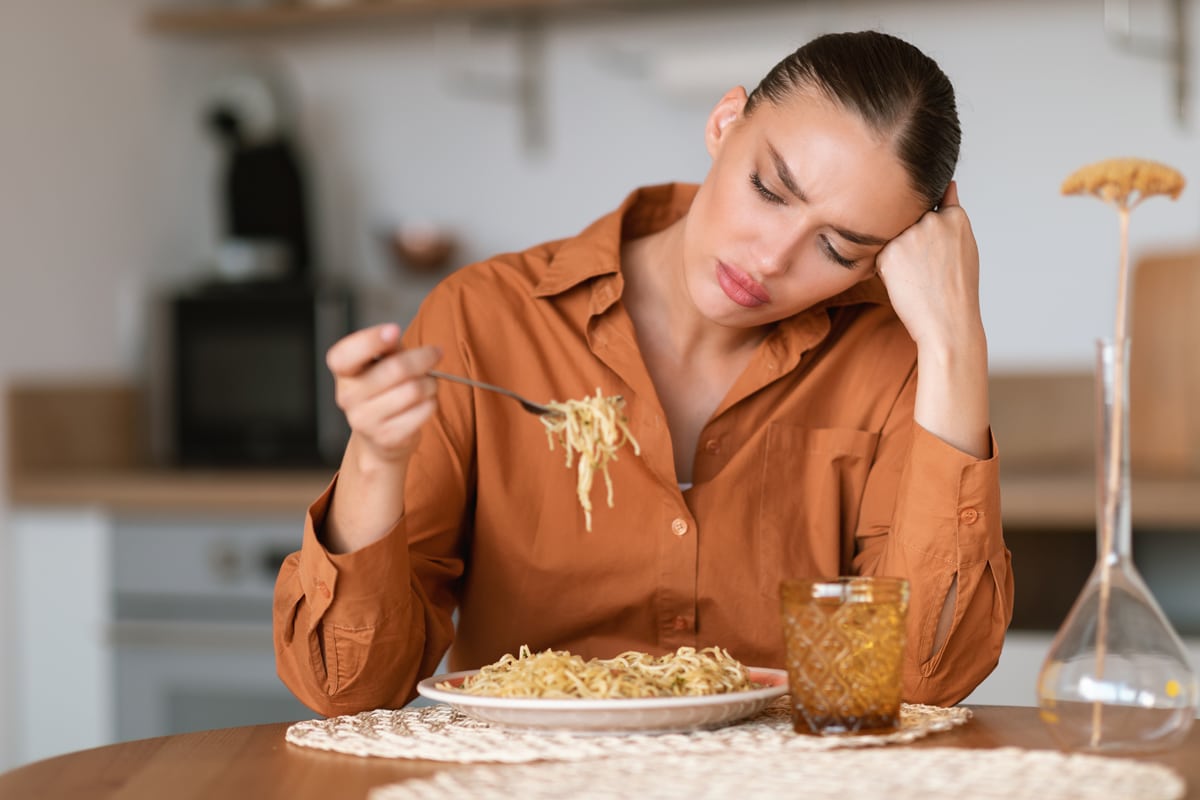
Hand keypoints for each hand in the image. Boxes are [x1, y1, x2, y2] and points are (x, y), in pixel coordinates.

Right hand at [326, 323, 441, 466]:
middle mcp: (347, 396)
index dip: (370, 341)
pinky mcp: (386, 437)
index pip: (346, 354)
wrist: (378, 438)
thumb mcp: (380, 363)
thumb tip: (394, 338)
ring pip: (414, 390)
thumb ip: (387, 348)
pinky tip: (424, 403)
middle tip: (436, 354)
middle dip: (424, 358)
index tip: (394, 330)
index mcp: (343, 372)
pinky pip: (423, 411)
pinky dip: (432, 403)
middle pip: (396, 368)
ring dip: (430, 383)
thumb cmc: (383, 390)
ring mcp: (365, 420)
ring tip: (428, 384)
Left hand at [875, 181, 983, 351]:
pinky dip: (887, 265)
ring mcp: (909, 235)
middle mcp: (931, 220)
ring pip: (893, 234)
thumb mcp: (964, 243)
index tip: (931, 245)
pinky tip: (904, 280)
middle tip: (925, 267)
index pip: (932, 202)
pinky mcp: (888, 252)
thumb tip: (948, 184)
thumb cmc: (957, 287)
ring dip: (897, 250)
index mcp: (955, 216)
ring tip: (916, 275)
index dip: (927, 225)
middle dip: (911, 237)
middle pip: (909, 218)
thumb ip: (950, 213)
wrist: (947, 322)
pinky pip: (880, 251)